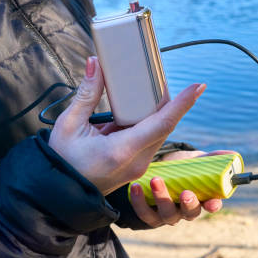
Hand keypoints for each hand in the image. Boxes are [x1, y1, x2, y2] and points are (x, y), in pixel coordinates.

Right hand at [48, 56, 204, 195]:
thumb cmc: (61, 161)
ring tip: (159, 89)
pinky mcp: (136, 166)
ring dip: (162, 112)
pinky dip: (151, 122)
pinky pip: (151, 140)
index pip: (162, 123)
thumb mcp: (69, 125)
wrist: (58, 194)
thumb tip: (95, 64)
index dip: (182, 103)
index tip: (198, 86)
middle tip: (175, 80)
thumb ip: (86, 94)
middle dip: (174, 103)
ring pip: (160, 133)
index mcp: (122, 151)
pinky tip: (144, 108)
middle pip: (165, 126)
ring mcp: (139, 166)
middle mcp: (137, 161)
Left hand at [128, 150, 231, 226]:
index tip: (212, 202)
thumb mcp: (199, 162)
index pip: (212, 206)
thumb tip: (231, 155)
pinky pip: (145, 213)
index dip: (213, 205)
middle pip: (190, 213)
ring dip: (162, 198)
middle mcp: (186, 210)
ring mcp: (168, 214)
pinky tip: (135, 187)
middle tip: (186, 192)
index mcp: (202, 199)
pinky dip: (139, 202)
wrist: (160, 170)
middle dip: (189, 204)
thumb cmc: (184, 168)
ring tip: (156, 180)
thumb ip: (214, 158)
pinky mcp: (149, 214)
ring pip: (167, 214)